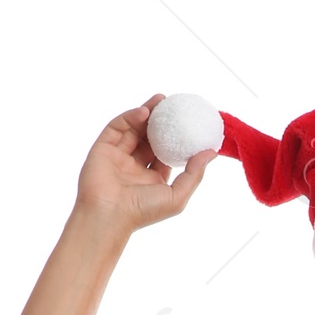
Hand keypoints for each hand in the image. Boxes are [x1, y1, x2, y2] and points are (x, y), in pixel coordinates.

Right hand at [74, 97, 215, 237]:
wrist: (108, 214)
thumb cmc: (143, 211)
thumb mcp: (177, 195)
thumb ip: (194, 174)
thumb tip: (211, 152)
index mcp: (152, 179)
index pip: (166, 153)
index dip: (177, 138)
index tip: (189, 123)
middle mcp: (135, 167)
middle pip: (150, 138)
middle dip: (161, 121)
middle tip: (174, 105)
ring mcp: (118, 156)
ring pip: (134, 129)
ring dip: (147, 112)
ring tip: (161, 99)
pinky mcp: (103, 148)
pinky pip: (118, 127)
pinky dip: (130, 117)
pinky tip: (145, 111)